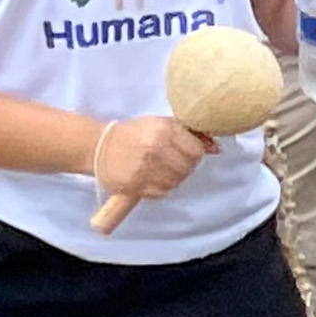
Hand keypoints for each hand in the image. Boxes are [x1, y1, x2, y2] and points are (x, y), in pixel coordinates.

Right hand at [91, 113, 208, 201]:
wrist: (98, 146)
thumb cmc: (135, 133)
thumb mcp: (162, 124)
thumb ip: (190, 134)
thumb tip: (217, 148)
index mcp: (163, 130)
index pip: (196, 150)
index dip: (195, 152)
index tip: (186, 152)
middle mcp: (155, 149)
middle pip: (188, 167)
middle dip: (185, 166)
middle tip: (173, 162)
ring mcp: (144, 169)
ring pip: (177, 181)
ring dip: (174, 177)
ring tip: (162, 169)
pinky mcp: (134, 185)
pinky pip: (162, 192)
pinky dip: (162, 187)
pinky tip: (153, 178)